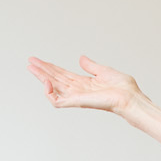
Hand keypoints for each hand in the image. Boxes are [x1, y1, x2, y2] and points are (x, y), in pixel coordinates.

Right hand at [26, 55, 140, 112]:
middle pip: (55, 79)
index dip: (50, 67)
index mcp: (84, 83)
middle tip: (30, 61)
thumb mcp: (105, 71)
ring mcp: (77, 97)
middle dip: (42, 70)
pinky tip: (45, 81)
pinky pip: (57, 101)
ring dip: (41, 77)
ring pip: (53, 88)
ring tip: (32, 67)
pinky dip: (49, 93)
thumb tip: (81, 58)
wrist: (130, 97)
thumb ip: (91, 66)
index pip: (62, 74)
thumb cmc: (124, 88)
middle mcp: (79, 90)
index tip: (39, 60)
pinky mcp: (77, 102)